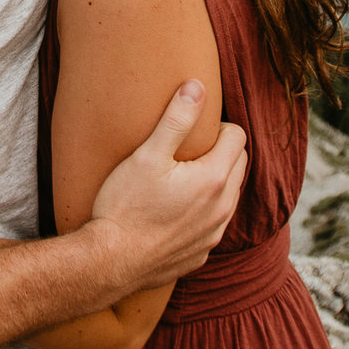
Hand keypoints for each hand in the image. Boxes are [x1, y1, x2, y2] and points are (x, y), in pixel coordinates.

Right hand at [84, 80, 248, 294]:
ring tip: (182, 178)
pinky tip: (174, 210)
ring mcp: (213, 234)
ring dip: (215, 182)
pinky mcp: (201, 254)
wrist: (109, 262)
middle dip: (221, 152)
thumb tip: (196, 87)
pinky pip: (213, 224)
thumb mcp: (147, 155)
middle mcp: (222, 209)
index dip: (218, 126)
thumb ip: (176, 119)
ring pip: (229, 196)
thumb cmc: (124, 206)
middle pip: (238, 165)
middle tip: (188, 150)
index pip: (238, 137)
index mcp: (214, 179)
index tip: (194, 131)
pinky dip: (203, 212)